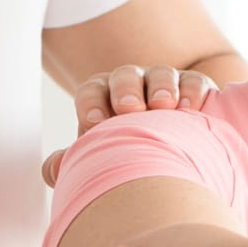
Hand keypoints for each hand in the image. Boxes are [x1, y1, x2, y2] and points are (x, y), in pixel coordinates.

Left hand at [42, 65, 216, 186]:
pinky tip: (191, 108)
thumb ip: (76, 163)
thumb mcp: (103, 160)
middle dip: (126, 90)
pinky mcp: (195, 90)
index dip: (91, 103)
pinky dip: (193, 91)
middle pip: (125, 77)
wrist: (172, 159)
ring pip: (161, 76)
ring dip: (162, 87)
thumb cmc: (129, 158)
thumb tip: (52, 170)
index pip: (92, 92)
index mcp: (103, 100)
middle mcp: (133, 87)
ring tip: (165, 105)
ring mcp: (165, 86)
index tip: (94, 123)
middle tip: (129, 108)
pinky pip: (195, 83)